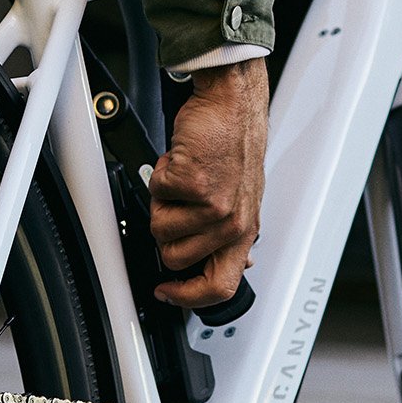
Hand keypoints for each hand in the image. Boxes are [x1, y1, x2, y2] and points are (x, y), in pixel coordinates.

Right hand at [150, 58, 267, 307]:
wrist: (231, 105)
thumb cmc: (233, 145)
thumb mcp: (244, 198)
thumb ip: (234, 233)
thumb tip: (236, 265)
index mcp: (244, 231)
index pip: (220, 286)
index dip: (187, 297)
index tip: (167, 291)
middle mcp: (232, 223)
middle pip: (175, 258)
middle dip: (165, 231)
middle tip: (176, 205)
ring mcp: (214, 205)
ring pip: (160, 228)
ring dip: (162, 201)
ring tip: (182, 180)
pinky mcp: (195, 183)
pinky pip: (156, 193)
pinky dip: (160, 174)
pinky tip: (180, 161)